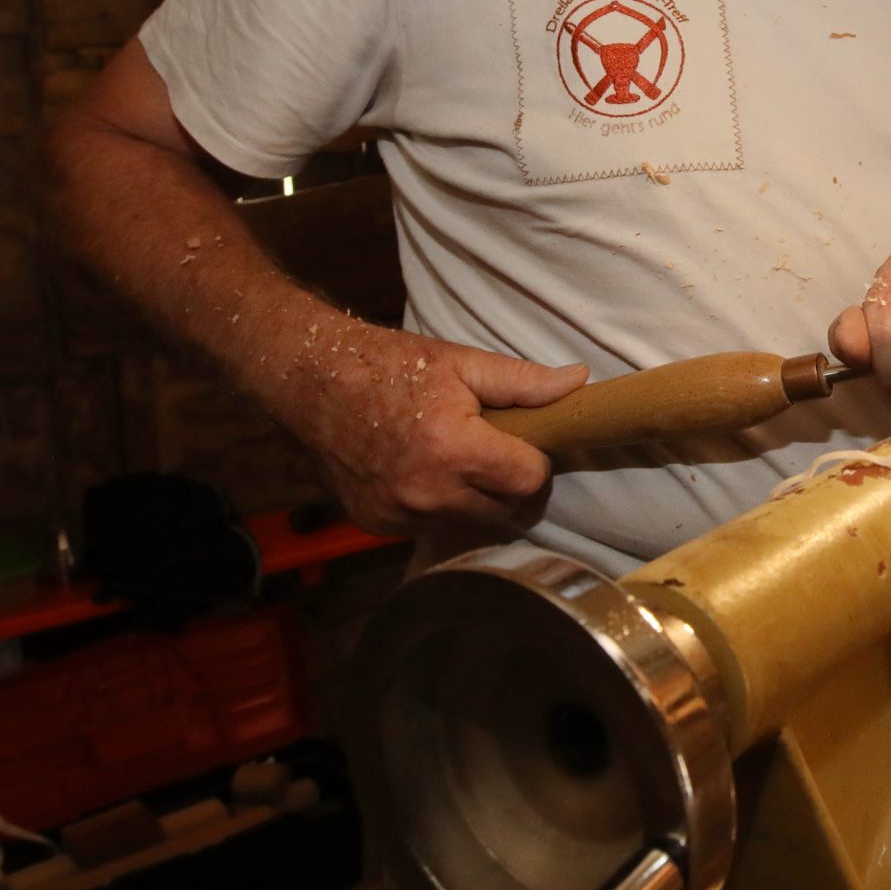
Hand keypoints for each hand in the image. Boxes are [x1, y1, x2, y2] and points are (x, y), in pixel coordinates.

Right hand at [258, 313, 588, 535]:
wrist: (312, 383)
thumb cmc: (390, 367)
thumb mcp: (461, 362)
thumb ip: (523, 381)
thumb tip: (578, 382)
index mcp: (454, 449)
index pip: (529, 480)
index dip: (533, 459)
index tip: (520, 441)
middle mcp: (428, 493)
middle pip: (505, 508)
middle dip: (508, 481)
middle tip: (493, 448)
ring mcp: (400, 515)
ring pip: (470, 521)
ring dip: (474, 498)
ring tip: (456, 458)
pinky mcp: (379, 525)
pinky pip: (431, 526)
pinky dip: (438, 506)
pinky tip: (424, 472)